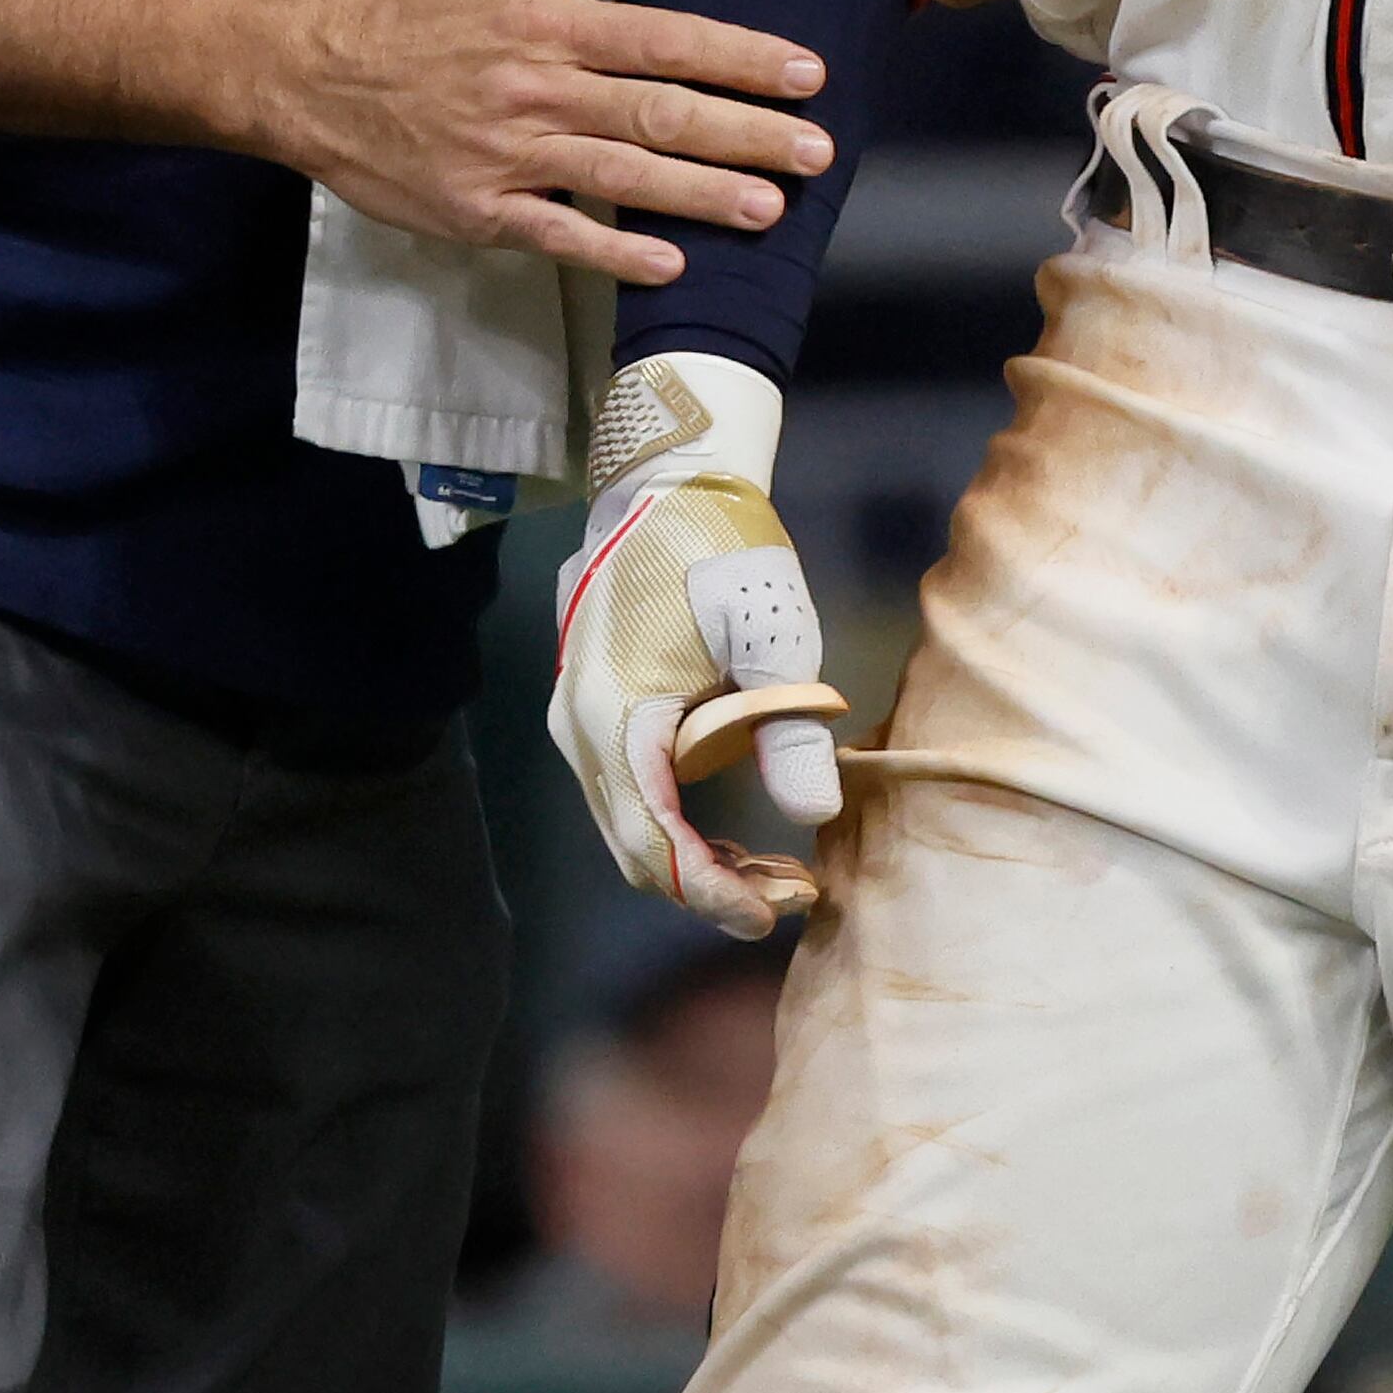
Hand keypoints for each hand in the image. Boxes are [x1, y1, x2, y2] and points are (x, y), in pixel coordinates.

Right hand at [263, 0, 831, 285]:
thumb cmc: (411, 11)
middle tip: (818, 150)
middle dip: (747, 132)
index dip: (741, 56)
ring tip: (771, 208)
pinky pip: (556, 234)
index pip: (667, 38)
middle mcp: (539, 88)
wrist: (311, 73)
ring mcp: (509, 155)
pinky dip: (613, 251)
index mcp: (550, 23)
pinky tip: (669, 264)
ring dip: (701, 194)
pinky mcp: (477, 210)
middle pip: (660, 111)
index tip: (806, 73)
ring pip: (621, 174)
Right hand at [549, 352, 845, 934]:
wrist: (665, 477)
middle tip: (790, 896)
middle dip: (709, 886)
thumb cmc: (722, 542)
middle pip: (635, 849)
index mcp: (617, 712)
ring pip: (628, 827)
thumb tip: (814, 814)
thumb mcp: (770, 628)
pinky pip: (626, 794)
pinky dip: (673, 827)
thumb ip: (788, 722)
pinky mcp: (594, 710)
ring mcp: (578, 720)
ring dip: (693, 862)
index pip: (654, 840)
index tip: (773, 915)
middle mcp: (581, 728)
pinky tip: (728, 834)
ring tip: (772, 873)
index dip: (711, 890)